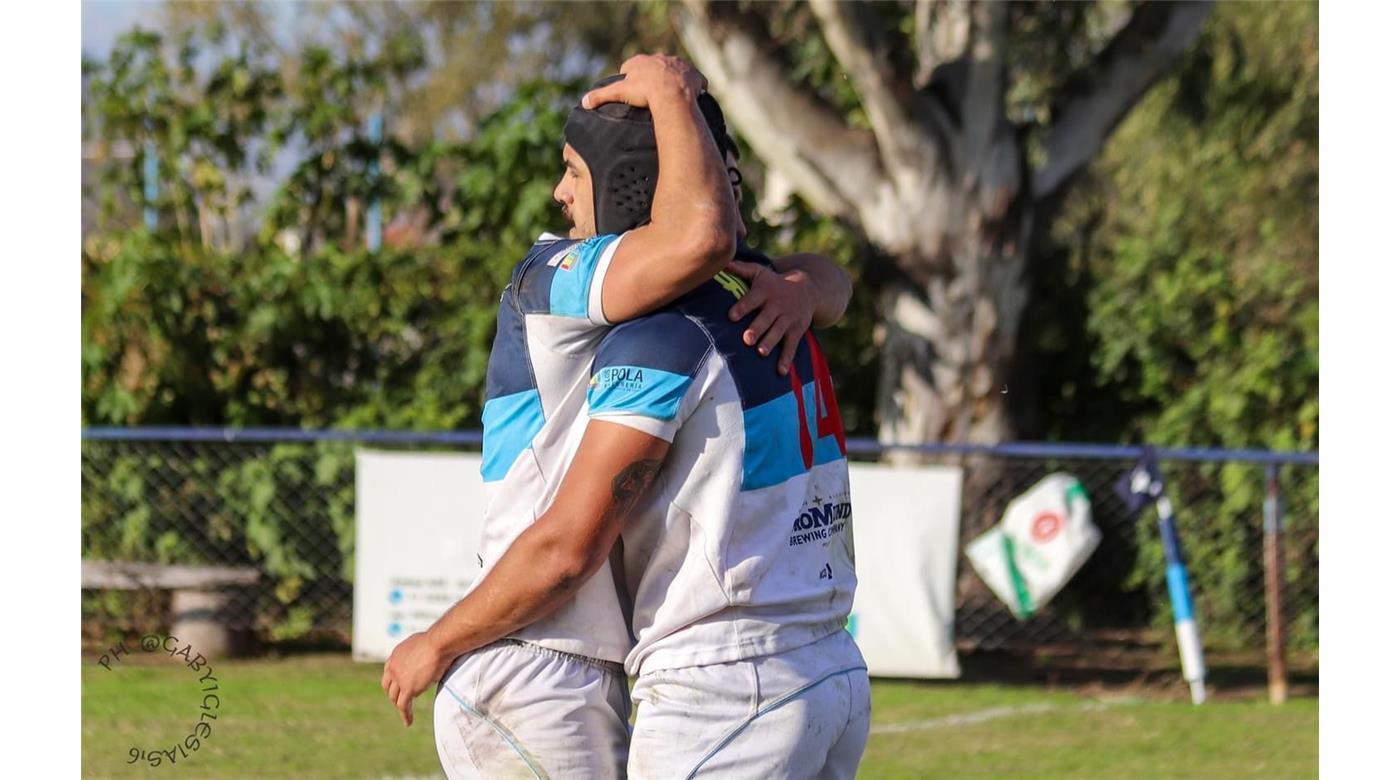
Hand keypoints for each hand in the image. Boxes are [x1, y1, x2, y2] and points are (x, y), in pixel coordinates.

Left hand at [381, 631, 449, 726]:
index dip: (393, 681)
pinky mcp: (407, 689)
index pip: (389, 671)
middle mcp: (393, 667)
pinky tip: (408, 722)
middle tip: (400, 701)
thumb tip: (428, 657)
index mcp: (396, 655)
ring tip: (406, 714)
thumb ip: (419, 653)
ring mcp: (399, 679)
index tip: (398, 687)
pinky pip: (403, 706)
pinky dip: (405, 715)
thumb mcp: (423, 645)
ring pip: (395, 698)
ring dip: (399, 706)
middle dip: (393, 695)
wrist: (438, 644)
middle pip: (388, 686)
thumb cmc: (437, 641)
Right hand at [581, 53, 705, 109]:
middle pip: (653, 68)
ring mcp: (678, 65)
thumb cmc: (645, 92)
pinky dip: (693, 87)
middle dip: (651, 78)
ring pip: (674, 72)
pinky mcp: (694, 74)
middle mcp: (660, 59)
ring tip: (671, 97)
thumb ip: (601, 96)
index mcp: (640, 62)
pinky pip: (694, 80)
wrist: (672, 94)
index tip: (632, 91)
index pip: (631, 68)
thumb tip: (584, 102)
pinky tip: (690, 97)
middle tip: (650, 96)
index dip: (630, 79)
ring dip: (672, 81)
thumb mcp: (619, 93)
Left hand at [726, 260, 817, 375]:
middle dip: (757, 328)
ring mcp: (788, 319)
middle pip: (766, 318)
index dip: (742, 307)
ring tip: (761, 353)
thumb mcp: (760, 272)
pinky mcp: (797, 331)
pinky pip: (792, 346)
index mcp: (766, 292)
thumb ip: (741, 269)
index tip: (731, 316)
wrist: (808, 288)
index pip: (752, 299)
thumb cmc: (775, 282)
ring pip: (778, 333)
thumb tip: (722, 261)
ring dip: (770, 343)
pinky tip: (780, 372)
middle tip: (746, 339)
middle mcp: (777, 306)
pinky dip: (787, 359)